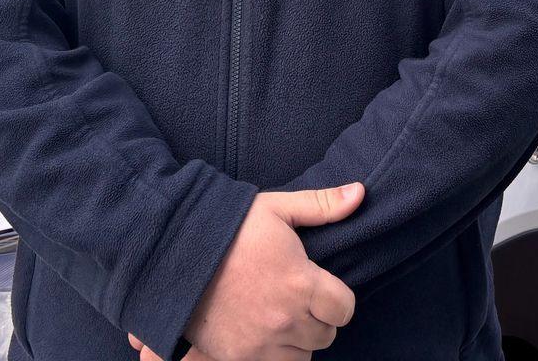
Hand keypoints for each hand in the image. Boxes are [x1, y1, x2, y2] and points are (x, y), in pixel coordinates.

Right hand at [128, 182, 362, 360]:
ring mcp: (261, 343)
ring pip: (303, 355)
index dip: (338, 298)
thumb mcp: (277, 209)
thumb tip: (360, 192)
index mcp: (301, 283)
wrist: (176, 254)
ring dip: (298, 339)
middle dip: (319, 318)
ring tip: (281, 315)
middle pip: (326, 335)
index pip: (345, 309)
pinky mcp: (239, 357)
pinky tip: (262, 330)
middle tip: (299, 299)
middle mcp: (285, 319)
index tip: (323, 288)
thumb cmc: (231, 228)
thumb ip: (322, 205)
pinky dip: (273, 353)